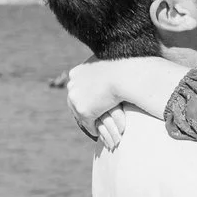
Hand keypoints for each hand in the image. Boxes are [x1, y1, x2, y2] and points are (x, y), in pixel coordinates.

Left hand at [66, 57, 190, 148]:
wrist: (124, 75)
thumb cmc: (123, 68)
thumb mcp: (109, 65)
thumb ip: (102, 69)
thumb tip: (103, 68)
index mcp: (76, 72)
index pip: (77, 87)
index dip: (85, 95)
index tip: (92, 101)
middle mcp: (72, 84)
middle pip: (75, 101)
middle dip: (83, 108)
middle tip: (92, 115)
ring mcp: (76, 98)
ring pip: (79, 113)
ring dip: (87, 120)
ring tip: (96, 125)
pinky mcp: (83, 110)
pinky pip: (87, 124)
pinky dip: (93, 128)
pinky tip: (99, 132)